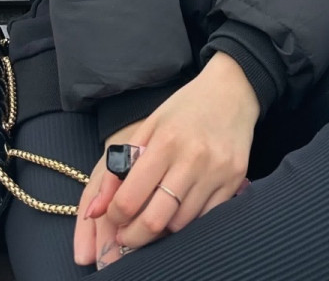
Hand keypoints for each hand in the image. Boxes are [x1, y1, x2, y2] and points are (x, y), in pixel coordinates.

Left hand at [75, 53, 259, 263]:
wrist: (233, 91)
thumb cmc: (186, 108)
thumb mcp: (149, 127)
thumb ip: (118, 168)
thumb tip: (93, 210)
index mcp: (165, 142)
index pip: (130, 198)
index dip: (115, 216)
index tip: (113, 217)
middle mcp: (192, 159)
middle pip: (155, 221)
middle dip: (133, 237)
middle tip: (126, 236)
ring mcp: (216, 172)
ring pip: (181, 224)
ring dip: (162, 228)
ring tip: (154, 217)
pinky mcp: (235, 180)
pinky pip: (206, 218)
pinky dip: (189, 221)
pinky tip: (180, 209)